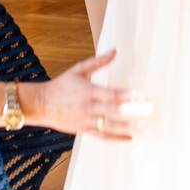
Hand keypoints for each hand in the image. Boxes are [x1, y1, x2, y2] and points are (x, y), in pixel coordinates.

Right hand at [28, 49, 152, 139]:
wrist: (41, 104)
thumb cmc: (61, 85)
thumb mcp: (78, 70)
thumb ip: (98, 62)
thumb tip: (115, 51)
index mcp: (88, 91)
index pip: (111, 94)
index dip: (127, 95)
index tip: (142, 95)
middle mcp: (88, 107)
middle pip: (113, 111)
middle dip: (132, 112)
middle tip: (149, 111)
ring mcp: (86, 120)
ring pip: (110, 126)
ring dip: (128, 128)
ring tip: (144, 127)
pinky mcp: (83, 130)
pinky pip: (102, 136)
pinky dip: (116, 138)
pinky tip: (130, 138)